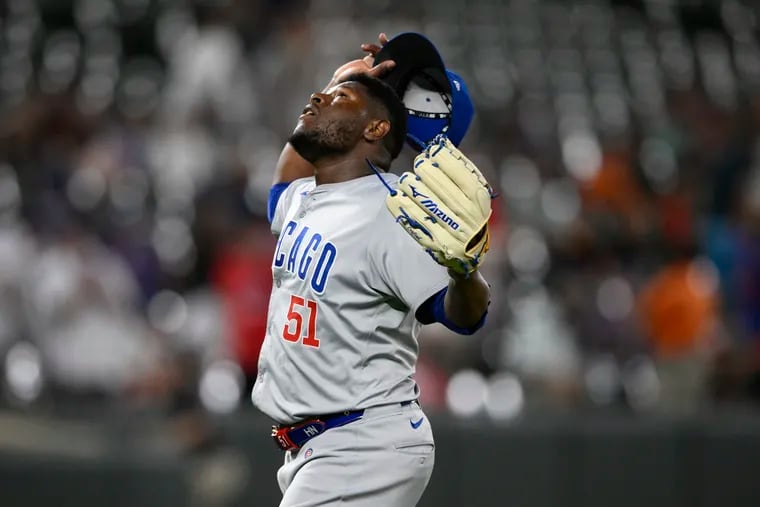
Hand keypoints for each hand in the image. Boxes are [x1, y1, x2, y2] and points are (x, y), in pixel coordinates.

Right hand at [325, 33, 393, 88]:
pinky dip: (371, 48)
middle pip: (389, 56)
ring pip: (381, 53)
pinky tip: (363, 47)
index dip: (394, 53)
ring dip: (376, 46)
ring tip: (367, 45)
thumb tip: (394, 63)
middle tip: (382, 37)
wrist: (340, 83)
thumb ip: (380, 69)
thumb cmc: (353, 83)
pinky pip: (373, 52)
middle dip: (387, 46)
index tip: (388, 44)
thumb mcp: (367, 75)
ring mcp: (374, 66)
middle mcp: (381, 71)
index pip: (393, 63)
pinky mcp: (368, 62)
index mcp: (385, 76)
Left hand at [385, 136, 492, 274]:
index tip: (430, 153)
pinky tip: (395, 196)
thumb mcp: (474, 193)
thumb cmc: (470, 215)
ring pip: (424, 201)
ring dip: (411, 186)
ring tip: (406, 181)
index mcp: (478, 198)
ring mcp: (451, 230)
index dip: (441, 158)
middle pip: (439, 185)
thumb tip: (441, 144)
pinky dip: (402, 206)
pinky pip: (414, 220)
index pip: (459, 172)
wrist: (470, 253)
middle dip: (424, 171)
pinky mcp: (436, 242)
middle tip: (417, 166)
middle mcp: (467, 214)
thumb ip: (461, 170)